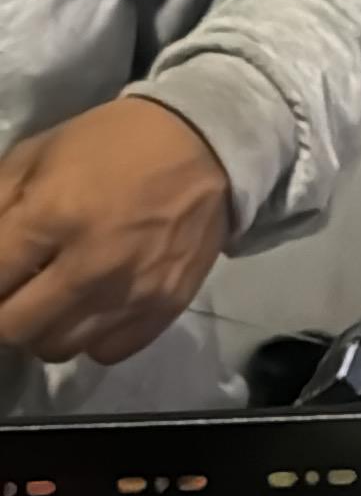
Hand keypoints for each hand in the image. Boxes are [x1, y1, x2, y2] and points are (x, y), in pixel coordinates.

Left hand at [0, 96, 232, 364]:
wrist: (204, 147)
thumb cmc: (112, 143)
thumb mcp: (39, 153)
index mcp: (53, 214)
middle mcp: (90, 265)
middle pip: (15, 328)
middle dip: (3, 311)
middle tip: (13, 290)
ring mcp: (130, 294)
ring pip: (56, 348)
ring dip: (42, 328)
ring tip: (50, 301)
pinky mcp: (163, 310)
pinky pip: (105, 352)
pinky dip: (89, 337)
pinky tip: (91, 308)